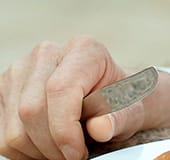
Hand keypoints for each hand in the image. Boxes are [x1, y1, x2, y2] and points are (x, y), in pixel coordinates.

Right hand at [0, 37, 145, 159]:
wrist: (104, 96)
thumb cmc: (117, 101)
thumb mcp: (129, 109)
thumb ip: (120, 118)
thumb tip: (101, 127)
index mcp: (83, 49)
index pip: (60, 89)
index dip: (65, 130)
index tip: (77, 153)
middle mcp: (47, 53)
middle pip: (32, 111)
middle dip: (53, 146)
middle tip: (73, 156)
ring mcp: (20, 71)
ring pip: (15, 128)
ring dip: (38, 151)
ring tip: (63, 149)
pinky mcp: (4, 91)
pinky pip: (3, 136)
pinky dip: (24, 151)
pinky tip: (46, 144)